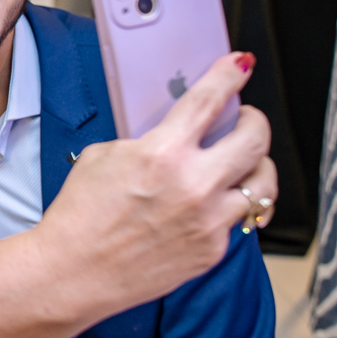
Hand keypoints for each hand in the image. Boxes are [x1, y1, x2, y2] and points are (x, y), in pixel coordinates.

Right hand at [36, 52, 275, 316]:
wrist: (73, 272)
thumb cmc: (81, 215)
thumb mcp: (104, 157)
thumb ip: (148, 141)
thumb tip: (175, 133)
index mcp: (163, 153)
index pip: (209, 100)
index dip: (230, 76)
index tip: (240, 65)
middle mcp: (194, 185)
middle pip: (256, 139)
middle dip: (255, 120)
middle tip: (246, 118)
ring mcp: (209, 221)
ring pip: (263, 183)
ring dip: (256, 167)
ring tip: (243, 163)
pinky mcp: (212, 250)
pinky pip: (238, 219)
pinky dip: (229, 205)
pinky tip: (214, 202)